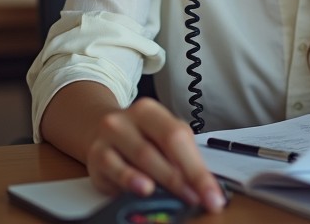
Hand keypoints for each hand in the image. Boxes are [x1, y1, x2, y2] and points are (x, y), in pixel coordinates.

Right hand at [85, 98, 227, 213]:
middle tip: (199, 198)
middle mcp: (131, 118)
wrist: (97, 131)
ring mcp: (112, 134)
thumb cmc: (137, 138)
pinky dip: (132, 179)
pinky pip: (115, 167)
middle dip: (186, 175)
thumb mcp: (158, 138)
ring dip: (165, 177)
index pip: (180, 136)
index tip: (213, 195)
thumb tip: (201, 185)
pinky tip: (145, 188)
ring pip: (142, 155)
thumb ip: (179, 156)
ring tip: (180, 194)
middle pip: (165, 143)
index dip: (198, 168)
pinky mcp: (96, 154)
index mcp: (152, 111)